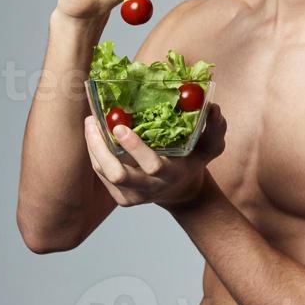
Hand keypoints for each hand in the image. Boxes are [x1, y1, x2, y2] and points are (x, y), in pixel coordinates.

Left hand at [83, 104, 226, 207]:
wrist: (180, 191)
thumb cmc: (193, 161)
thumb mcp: (209, 146)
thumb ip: (214, 128)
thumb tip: (213, 108)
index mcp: (172, 175)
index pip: (152, 165)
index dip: (135, 147)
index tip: (120, 126)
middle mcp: (150, 189)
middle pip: (118, 174)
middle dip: (101, 148)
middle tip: (93, 121)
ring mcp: (132, 197)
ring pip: (104, 172)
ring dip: (93, 146)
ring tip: (89, 122)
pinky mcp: (119, 197)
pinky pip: (101, 174)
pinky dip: (94, 153)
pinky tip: (93, 134)